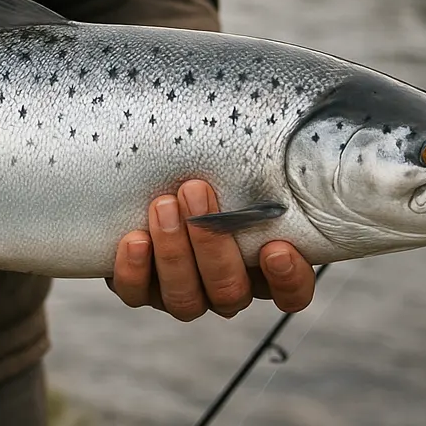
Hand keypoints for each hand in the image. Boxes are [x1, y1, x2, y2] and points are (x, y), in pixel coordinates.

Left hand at [109, 179, 314, 320]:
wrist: (142, 177)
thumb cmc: (202, 168)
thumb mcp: (234, 164)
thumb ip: (258, 164)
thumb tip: (281, 127)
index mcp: (260, 266)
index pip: (290, 292)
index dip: (288, 279)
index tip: (276, 248)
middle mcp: (224, 286)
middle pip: (229, 291)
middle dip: (213, 243)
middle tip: (196, 191)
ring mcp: (183, 292)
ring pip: (185, 298)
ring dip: (174, 252)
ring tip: (163, 205)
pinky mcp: (141, 289)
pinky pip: (137, 294)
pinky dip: (134, 270)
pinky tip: (135, 239)